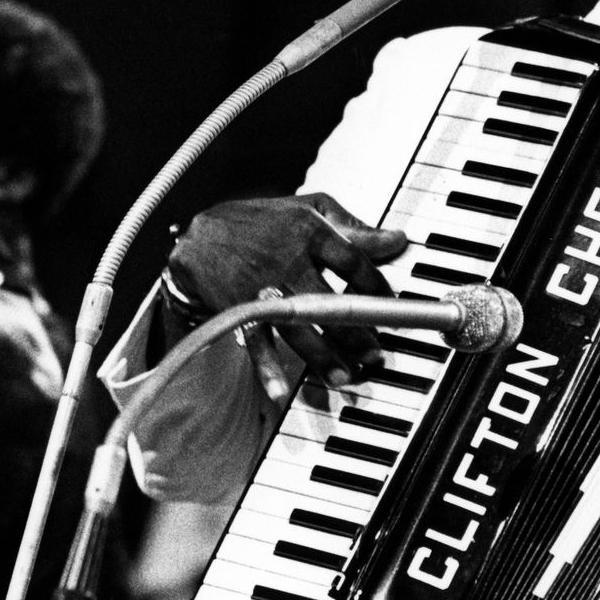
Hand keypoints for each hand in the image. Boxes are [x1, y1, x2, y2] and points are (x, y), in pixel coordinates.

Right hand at [167, 193, 406, 386]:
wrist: (202, 235)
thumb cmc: (262, 222)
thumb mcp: (309, 209)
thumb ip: (354, 226)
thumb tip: (397, 241)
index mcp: (309, 231)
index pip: (353, 261)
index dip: (377, 286)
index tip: (392, 306)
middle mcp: (287, 259)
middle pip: (328, 299)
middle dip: (355, 330)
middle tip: (374, 353)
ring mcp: (263, 287)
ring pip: (297, 326)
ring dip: (322, 354)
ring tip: (345, 376)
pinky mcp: (241, 309)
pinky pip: (255, 341)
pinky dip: (265, 366)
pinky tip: (279, 390)